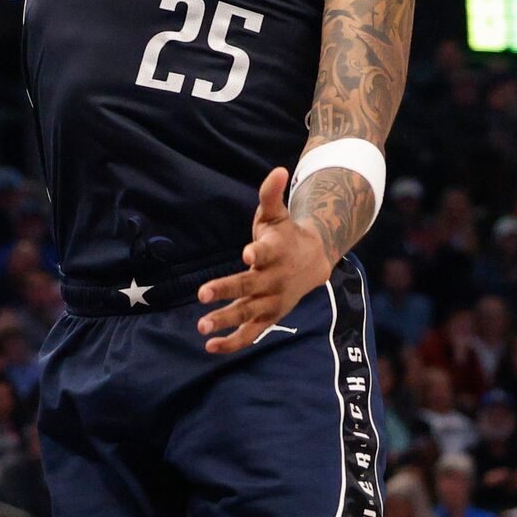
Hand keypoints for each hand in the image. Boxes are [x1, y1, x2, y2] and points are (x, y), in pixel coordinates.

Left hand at [195, 168, 331, 354]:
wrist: (315, 260)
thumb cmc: (286, 234)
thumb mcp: (278, 214)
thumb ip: (271, 195)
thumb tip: (278, 169)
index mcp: (276, 251)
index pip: (267, 251)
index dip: (257, 252)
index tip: (247, 253)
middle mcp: (274, 278)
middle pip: (250, 286)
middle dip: (227, 290)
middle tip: (202, 295)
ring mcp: (272, 300)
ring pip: (249, 313)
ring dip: (226, 321)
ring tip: (202, 327)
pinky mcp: (269, 316)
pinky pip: (251, 333)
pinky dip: (233, 342)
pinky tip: (210, 348)